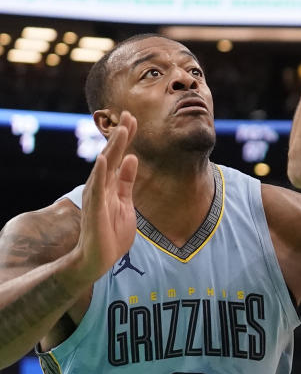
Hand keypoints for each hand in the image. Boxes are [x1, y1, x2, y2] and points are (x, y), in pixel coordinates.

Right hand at [73, 111, 138, 282]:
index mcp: (111, 184)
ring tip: (121, 130)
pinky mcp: (95, 209)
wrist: (99, 259)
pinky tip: (105, 159)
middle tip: (129, 115)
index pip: (119, 156)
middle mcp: (101, 186)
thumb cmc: (112, 233)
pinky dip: (101, 173)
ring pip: (105, 167)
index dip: (126, 137)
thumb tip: (132, 158)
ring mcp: (97, 196)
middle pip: (112, 156)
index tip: (133, 118)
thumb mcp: (126, 202)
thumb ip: (127, 181)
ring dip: (113, 148)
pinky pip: (98, 189)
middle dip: (120, 136)